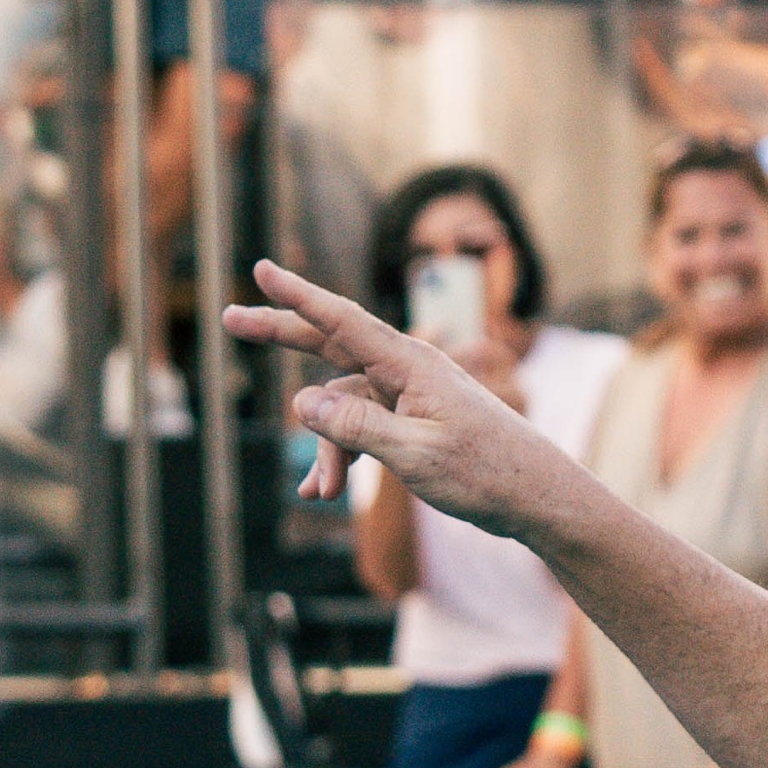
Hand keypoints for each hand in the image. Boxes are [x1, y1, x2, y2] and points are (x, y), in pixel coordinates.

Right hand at [226, 260, 583, 531]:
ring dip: (327, 449)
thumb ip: (356, 426)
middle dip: (282, 335)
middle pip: (332, 343)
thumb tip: (301, 401)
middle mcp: (408, 370)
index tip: (262, 269)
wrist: (537, 498)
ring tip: (320, 494)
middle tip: (230, 318)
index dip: (297, 296)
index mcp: (411, 365)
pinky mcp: (415, 420)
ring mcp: (411, 395)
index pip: (342, 320)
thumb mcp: (415, 455)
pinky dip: (344, 455)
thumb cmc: (486, 474)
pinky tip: (326, 493)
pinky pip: (364, 428)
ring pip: (344, 408)